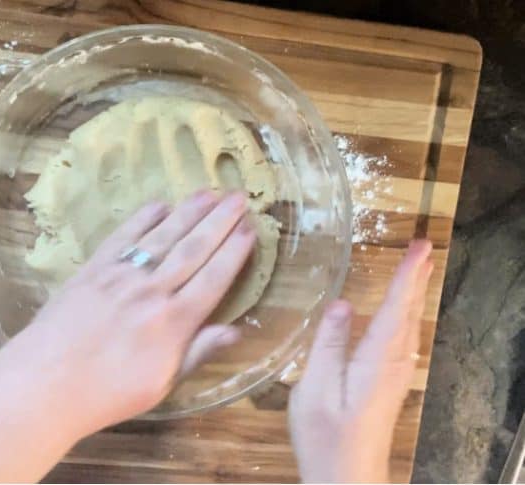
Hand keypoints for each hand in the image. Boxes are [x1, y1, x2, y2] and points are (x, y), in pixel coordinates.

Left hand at [27, 190, 255, 431]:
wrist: (45, 383)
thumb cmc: (108, 393)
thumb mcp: (162, 384)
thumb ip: (198, 352)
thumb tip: (236, 330)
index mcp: (174, 323)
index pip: (213, 280)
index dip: (234, 253)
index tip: (250, 231)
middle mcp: (153, 292)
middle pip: (193, 250)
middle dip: (219, 222)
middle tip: (239, 197)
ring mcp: (122, 276)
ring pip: (163, 237)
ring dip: (189, 213)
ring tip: (209, 192)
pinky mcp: (94, 268)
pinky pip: (125, 237)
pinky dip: (144, 218)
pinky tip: (160, 204)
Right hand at [289, 240, 433, 482]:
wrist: (345, 478)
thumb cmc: (325, 436)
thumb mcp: (315, 390)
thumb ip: (328, 346)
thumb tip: (342, 304)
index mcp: (377, 360)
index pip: (396, 308)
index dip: (406, 275)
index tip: (420, 246)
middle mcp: (394, 363)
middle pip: (409, 313)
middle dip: (416, 278)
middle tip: (424, 247)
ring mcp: (395, 375)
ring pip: (409, 325)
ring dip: (413, 294)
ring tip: (418, 268)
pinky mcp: (389, 384)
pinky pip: (403, 337)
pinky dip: (405, 314)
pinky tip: (402, 311)